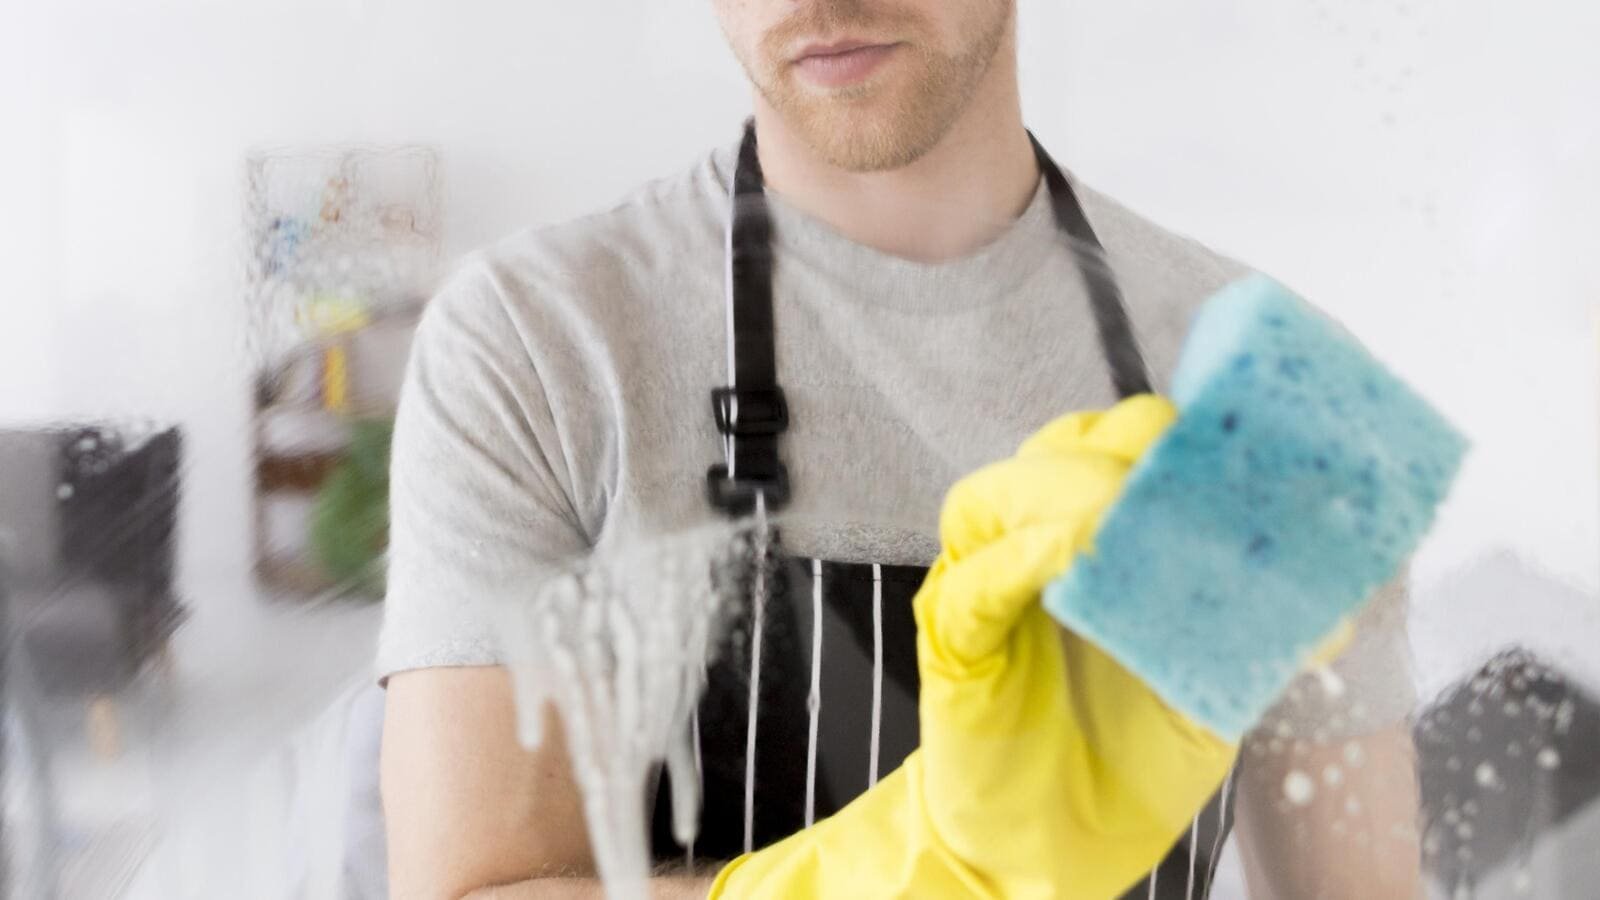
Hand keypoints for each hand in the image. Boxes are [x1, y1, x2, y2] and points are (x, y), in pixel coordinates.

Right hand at [710, 396, 1237, 898]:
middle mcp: (1030, 544)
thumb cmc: (1124, 759)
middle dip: (1126, 454)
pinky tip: (1074, 557)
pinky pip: (978, 583)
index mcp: (1093, 537)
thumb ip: (1250, 632)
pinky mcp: (954, 640)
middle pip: (1059, 450)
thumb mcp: (1208, 684)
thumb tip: (1332, 603)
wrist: (1057, 850)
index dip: (1171, 437)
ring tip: (1129, 514)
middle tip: (1187, 486)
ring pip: (1001, 497)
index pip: (1119, 446)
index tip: (1235, 453)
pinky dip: (1024, 558)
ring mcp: (983, 585)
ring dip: (1071, 493)